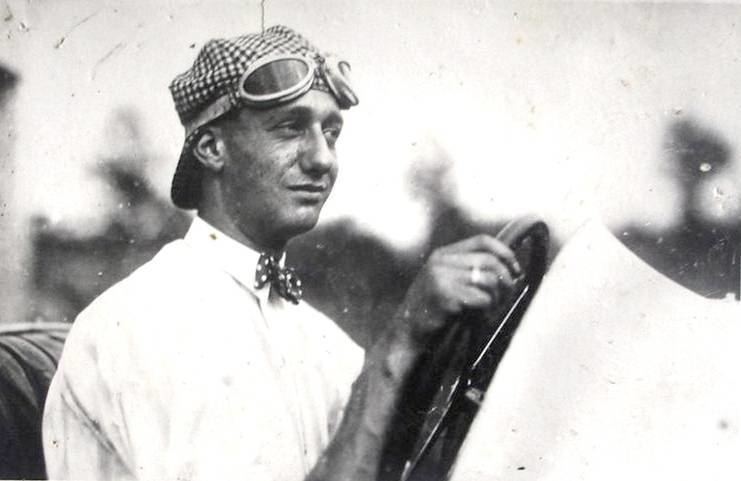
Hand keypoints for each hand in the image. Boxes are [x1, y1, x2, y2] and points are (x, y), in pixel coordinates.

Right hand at [394, 234, 521, 344]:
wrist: (407, 333)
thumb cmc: (432, 310)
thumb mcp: (444, 280)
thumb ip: (467, 269)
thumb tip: (507, 267)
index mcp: (442, 254)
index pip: (483, 241)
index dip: (505, 252)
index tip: (516, 269)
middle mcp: (441, 262)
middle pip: (489, 261)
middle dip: (506, 280)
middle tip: (506, 297)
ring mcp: (442, 278)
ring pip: (489, 280)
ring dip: (497, 298)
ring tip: (490, 309)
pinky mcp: (446, 297)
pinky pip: (482, 299)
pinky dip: (487, 310)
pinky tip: (479, 318)